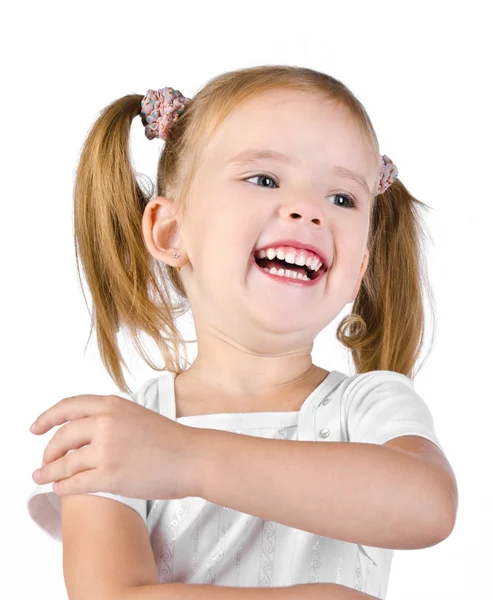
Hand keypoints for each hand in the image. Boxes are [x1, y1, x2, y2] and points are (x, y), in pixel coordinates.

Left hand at [30, 394, 203, 499]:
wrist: (192, 457)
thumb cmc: (170, 439)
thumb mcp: (136, 415)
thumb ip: (110, 417)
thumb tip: (83, 431)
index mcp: (113, 405)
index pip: (68, 407)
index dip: (47, 417)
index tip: (35, 428)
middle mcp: (106, 423)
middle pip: (62, 436)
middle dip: (48, 451)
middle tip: (44, 461)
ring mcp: (107, 449)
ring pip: (65, 463)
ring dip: (50, 472)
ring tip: (44, 477)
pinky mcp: (110, 476)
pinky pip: (76, 483)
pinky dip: (63, 487)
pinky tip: (60, 489)